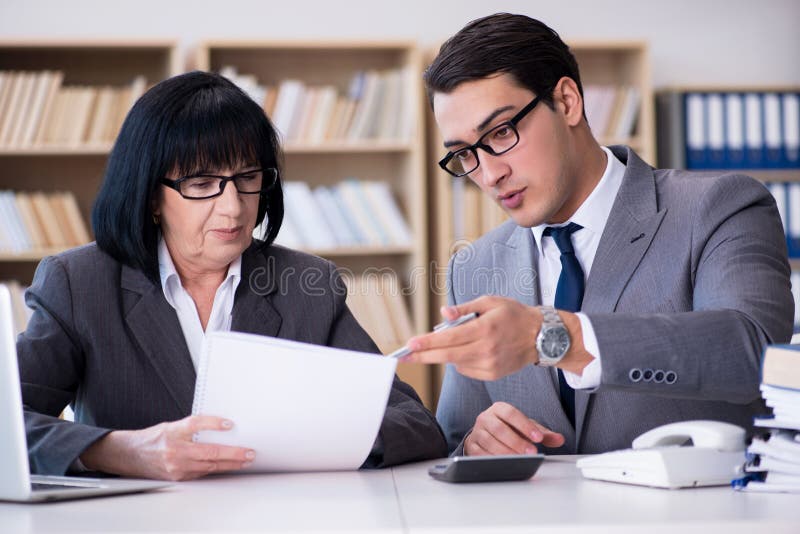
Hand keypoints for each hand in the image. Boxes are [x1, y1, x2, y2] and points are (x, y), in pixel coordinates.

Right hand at [80, 415, 254, 480]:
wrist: (130, 455)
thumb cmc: (153, 438)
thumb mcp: (171, 425)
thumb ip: (192, 427)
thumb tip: (220, 426)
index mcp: (173, 431)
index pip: (196, 424)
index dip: (214, 423)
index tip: (230, 424)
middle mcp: (175, 449)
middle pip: (209, 451)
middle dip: (233, 453)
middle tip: (249, 452)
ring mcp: (176, 466)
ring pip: (209, 466)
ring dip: (230, 464)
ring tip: (245, 460)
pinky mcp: (178, 477)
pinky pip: (202, 474)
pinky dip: (217, 470)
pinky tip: (228, 467)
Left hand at [404, 296, 540, 379]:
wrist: (540, 336)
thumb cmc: (513, 314)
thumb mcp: (489, 302)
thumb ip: (464, 309)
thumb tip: (443, 313)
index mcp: (484, 329)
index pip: (449, 338)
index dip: (427, 342)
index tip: (410, 344)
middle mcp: (486, 349)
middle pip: (447, 356)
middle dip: (423, 356)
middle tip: (404, 356)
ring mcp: (489, 365)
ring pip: (455, 363)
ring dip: (445, 354)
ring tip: (452, 342)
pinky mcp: (492, 375)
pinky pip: (466, 370)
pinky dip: (460, 361)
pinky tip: (468, 350)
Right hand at [465, 402, 564, 455]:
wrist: (485, 434)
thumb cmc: (507, 429)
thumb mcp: (525, 428)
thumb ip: (542, 433)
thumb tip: (559, 439)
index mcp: (499, 409)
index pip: (512, 414)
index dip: (525, 426)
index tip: (538, 438)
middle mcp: (485, 418)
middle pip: (499, 429)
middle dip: (517, 442)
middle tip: (532, 452)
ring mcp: (477, 432)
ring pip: (490, 442)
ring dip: (506, 452)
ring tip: (520, 459)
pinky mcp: (471, 446)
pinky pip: (480, 453)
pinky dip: (492, 459)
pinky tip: (504, 463)